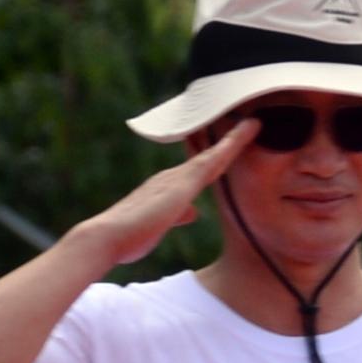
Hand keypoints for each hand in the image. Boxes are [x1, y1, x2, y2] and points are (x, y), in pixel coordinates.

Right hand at [77, 122, 253, 266]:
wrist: (107, 236)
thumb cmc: (127, 238)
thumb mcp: (159, 227)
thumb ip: (177, 216)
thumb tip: (193, 212)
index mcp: (167, 189)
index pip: (198, 172)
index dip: (215, 159)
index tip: (229, 148)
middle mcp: (173, 177)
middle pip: (208, 157)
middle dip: (227, 142)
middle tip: (247, 125)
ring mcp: (178, 177)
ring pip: (214, 153)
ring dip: (234, 138)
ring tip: (254, 123)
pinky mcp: (184, 182)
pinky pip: (216, 157)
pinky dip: (233, 143)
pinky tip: (250, 130)